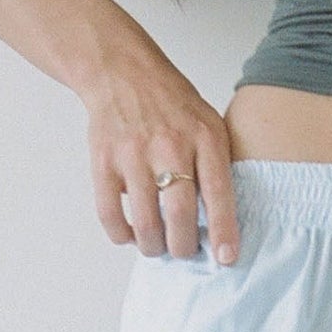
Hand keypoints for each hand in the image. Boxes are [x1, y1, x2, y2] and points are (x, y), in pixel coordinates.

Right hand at [82, 60, 240, 263]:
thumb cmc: (172, 104)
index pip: (219, 193)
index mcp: (204, 137)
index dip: (223, 231)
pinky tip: (130, 234)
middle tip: (185, 252)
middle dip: (184, 247)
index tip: (227, 258)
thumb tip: (220, 218)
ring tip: (158, 247)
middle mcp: (170, 146)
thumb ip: (216, 164)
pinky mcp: (104, 161)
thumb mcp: (208, 123)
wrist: (124, 73)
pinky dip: (121, 234)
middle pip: (180, 215)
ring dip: (153, 246)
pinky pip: (110, 213)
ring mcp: (134, 154)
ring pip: (146, 222)